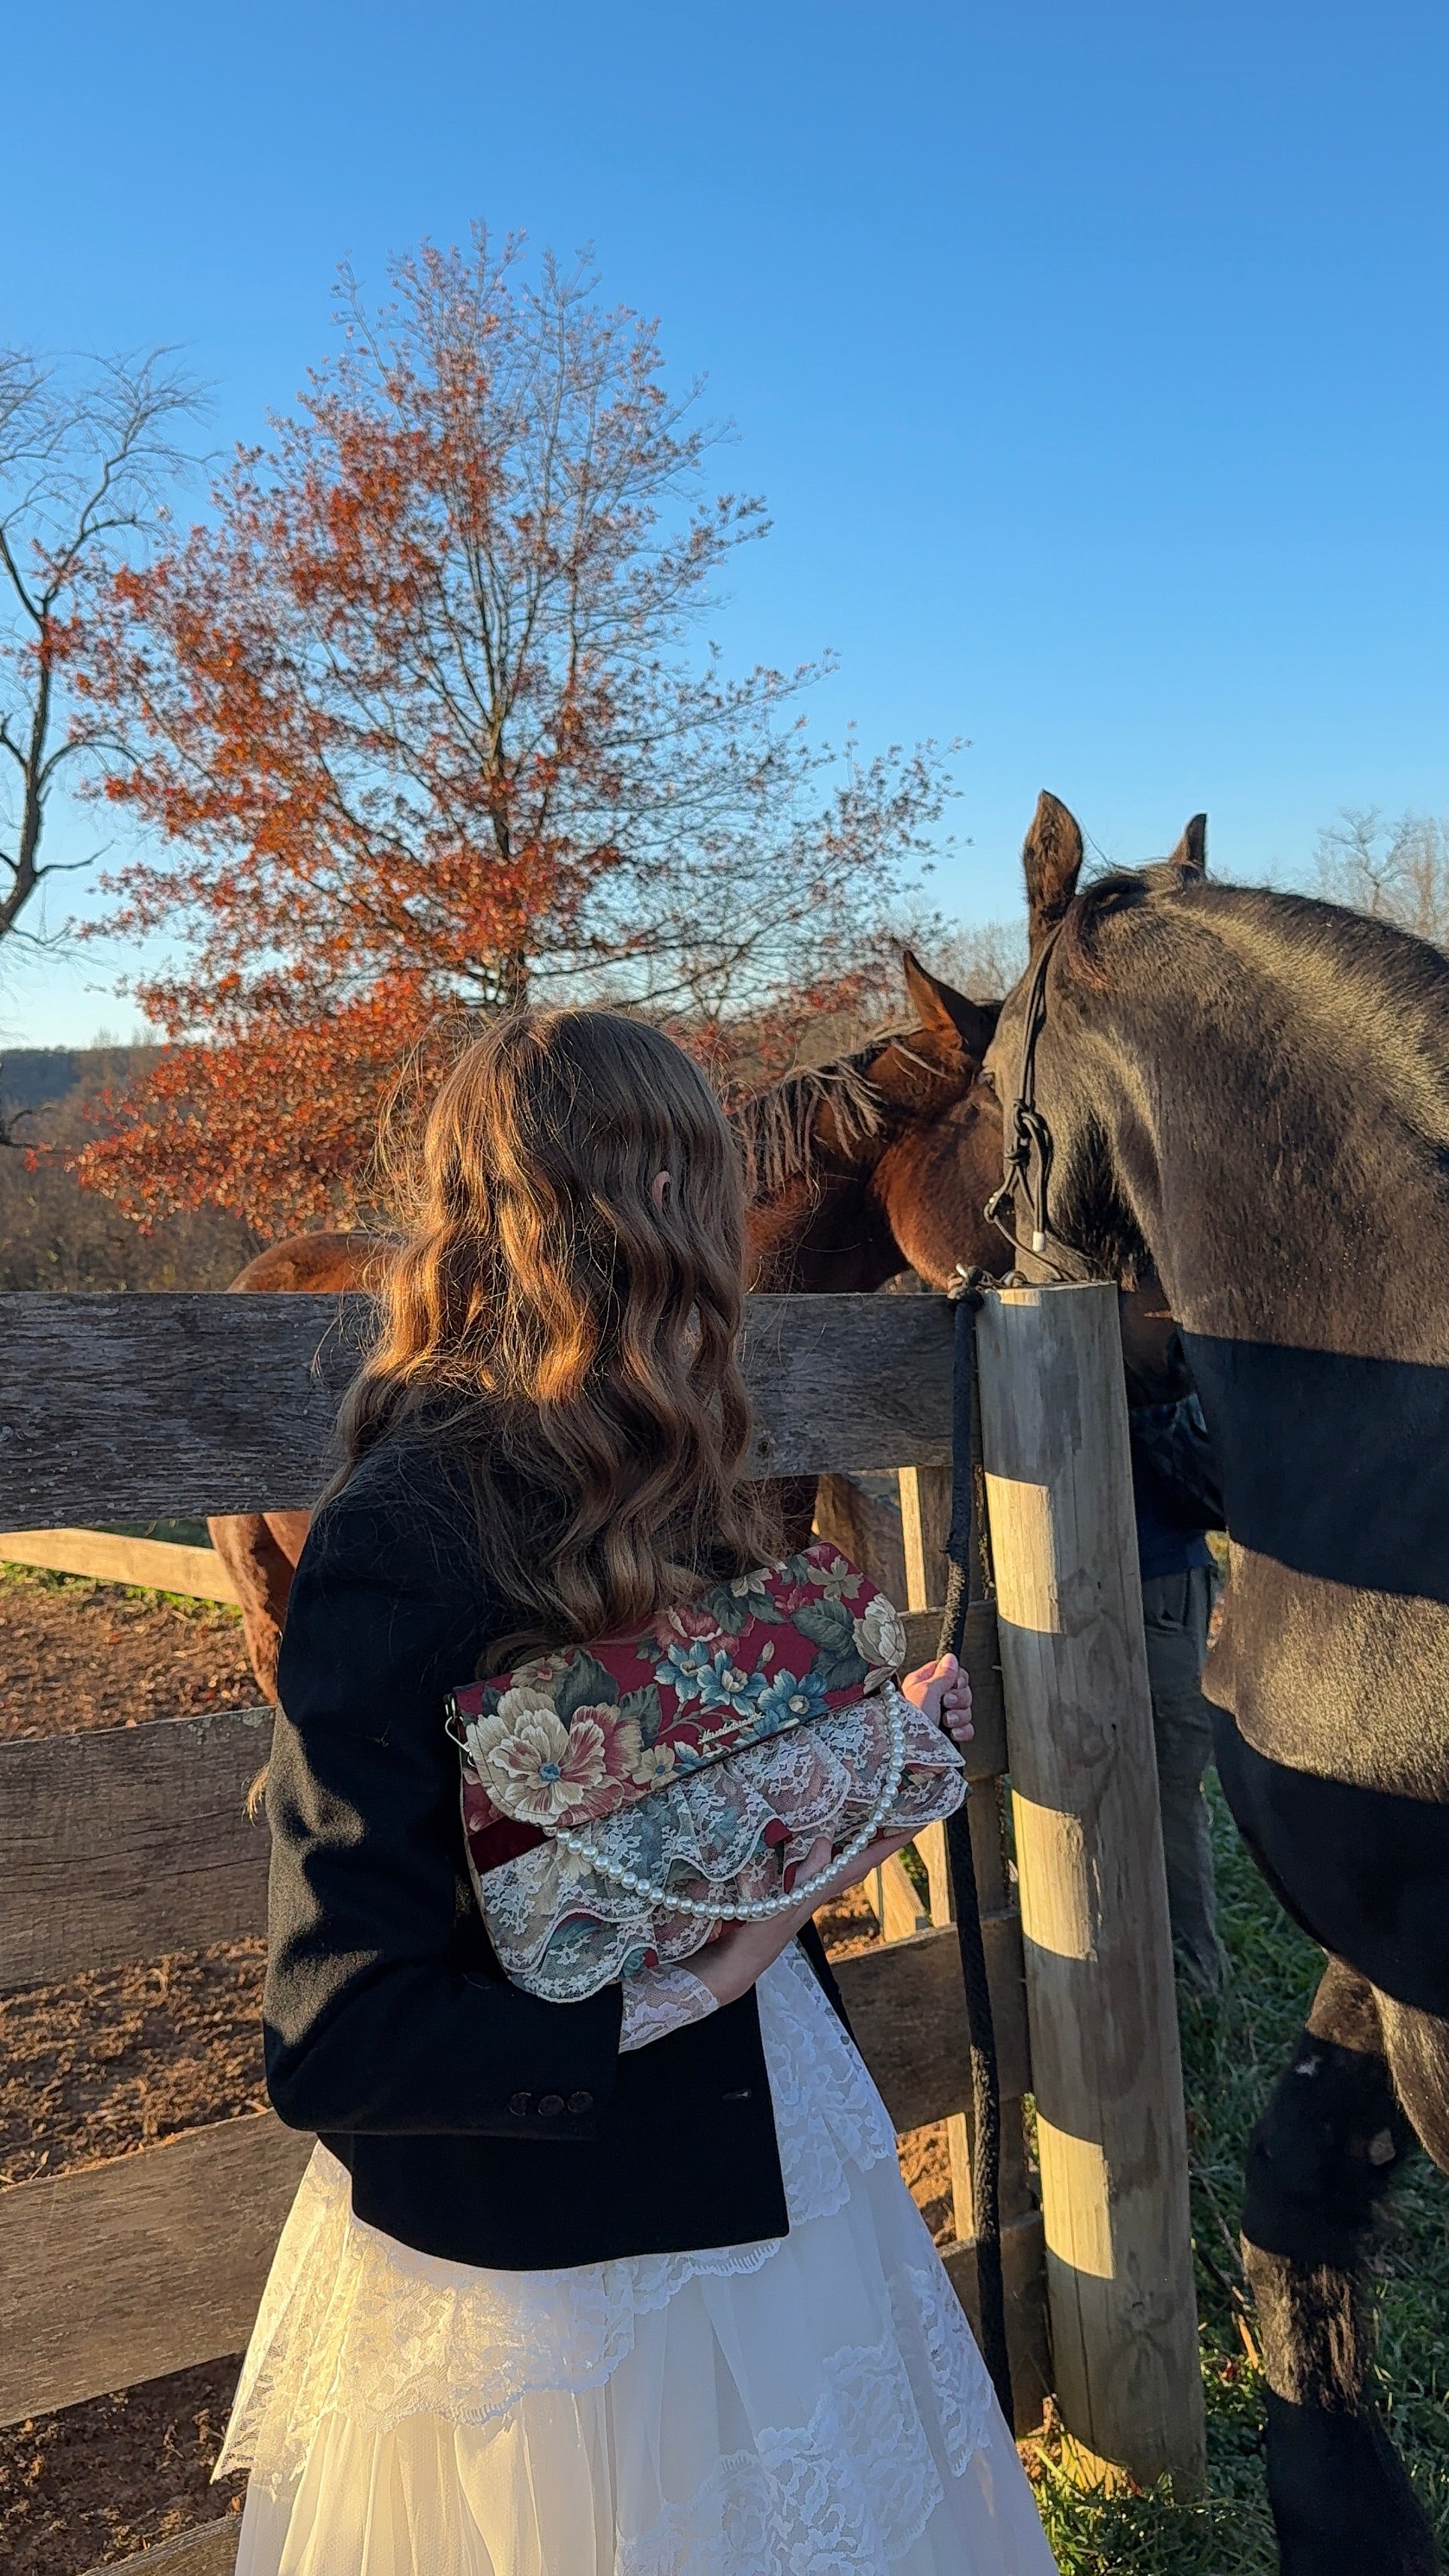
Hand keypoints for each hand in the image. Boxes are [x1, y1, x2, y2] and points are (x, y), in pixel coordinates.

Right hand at [690, 1829, 915, 2010]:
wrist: (728, 1971)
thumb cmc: (752, 1942)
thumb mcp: (777, 1909)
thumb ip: (802, 1879)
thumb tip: (825, 1841)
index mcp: (818, 1891)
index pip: (862, 1861)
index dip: (890, 1843)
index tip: (917, 1821)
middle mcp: (815, 1890)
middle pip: (857, 1860)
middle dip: (880, 1838)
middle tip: (896, 1810)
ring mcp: (801, 1894)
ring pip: (837, 1863)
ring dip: (855, 1842)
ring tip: (865, 1818)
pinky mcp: (784, 1896)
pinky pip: (813, 1866)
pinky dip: (822, 1850)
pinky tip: (812, 1839)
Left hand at [901, 1653, 972, 1744]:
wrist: (908, 1753)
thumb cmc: (909, 1721)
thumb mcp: (926, 1690)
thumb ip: (942, 1674)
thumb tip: (950, 1657)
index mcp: (923, 1683)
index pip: (949, 1671)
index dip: (956, 1676)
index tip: (953, 1683)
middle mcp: (932, 1699)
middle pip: (961, 1690)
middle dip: (959, 1697)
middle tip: (947, 1703)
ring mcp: (941, 1718)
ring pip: (966, 1709)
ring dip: (959, 1715)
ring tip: (946, 1720)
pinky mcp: (949, 1735)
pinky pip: (967, 1728)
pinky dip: (963, 1730)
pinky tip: (952, 1733)